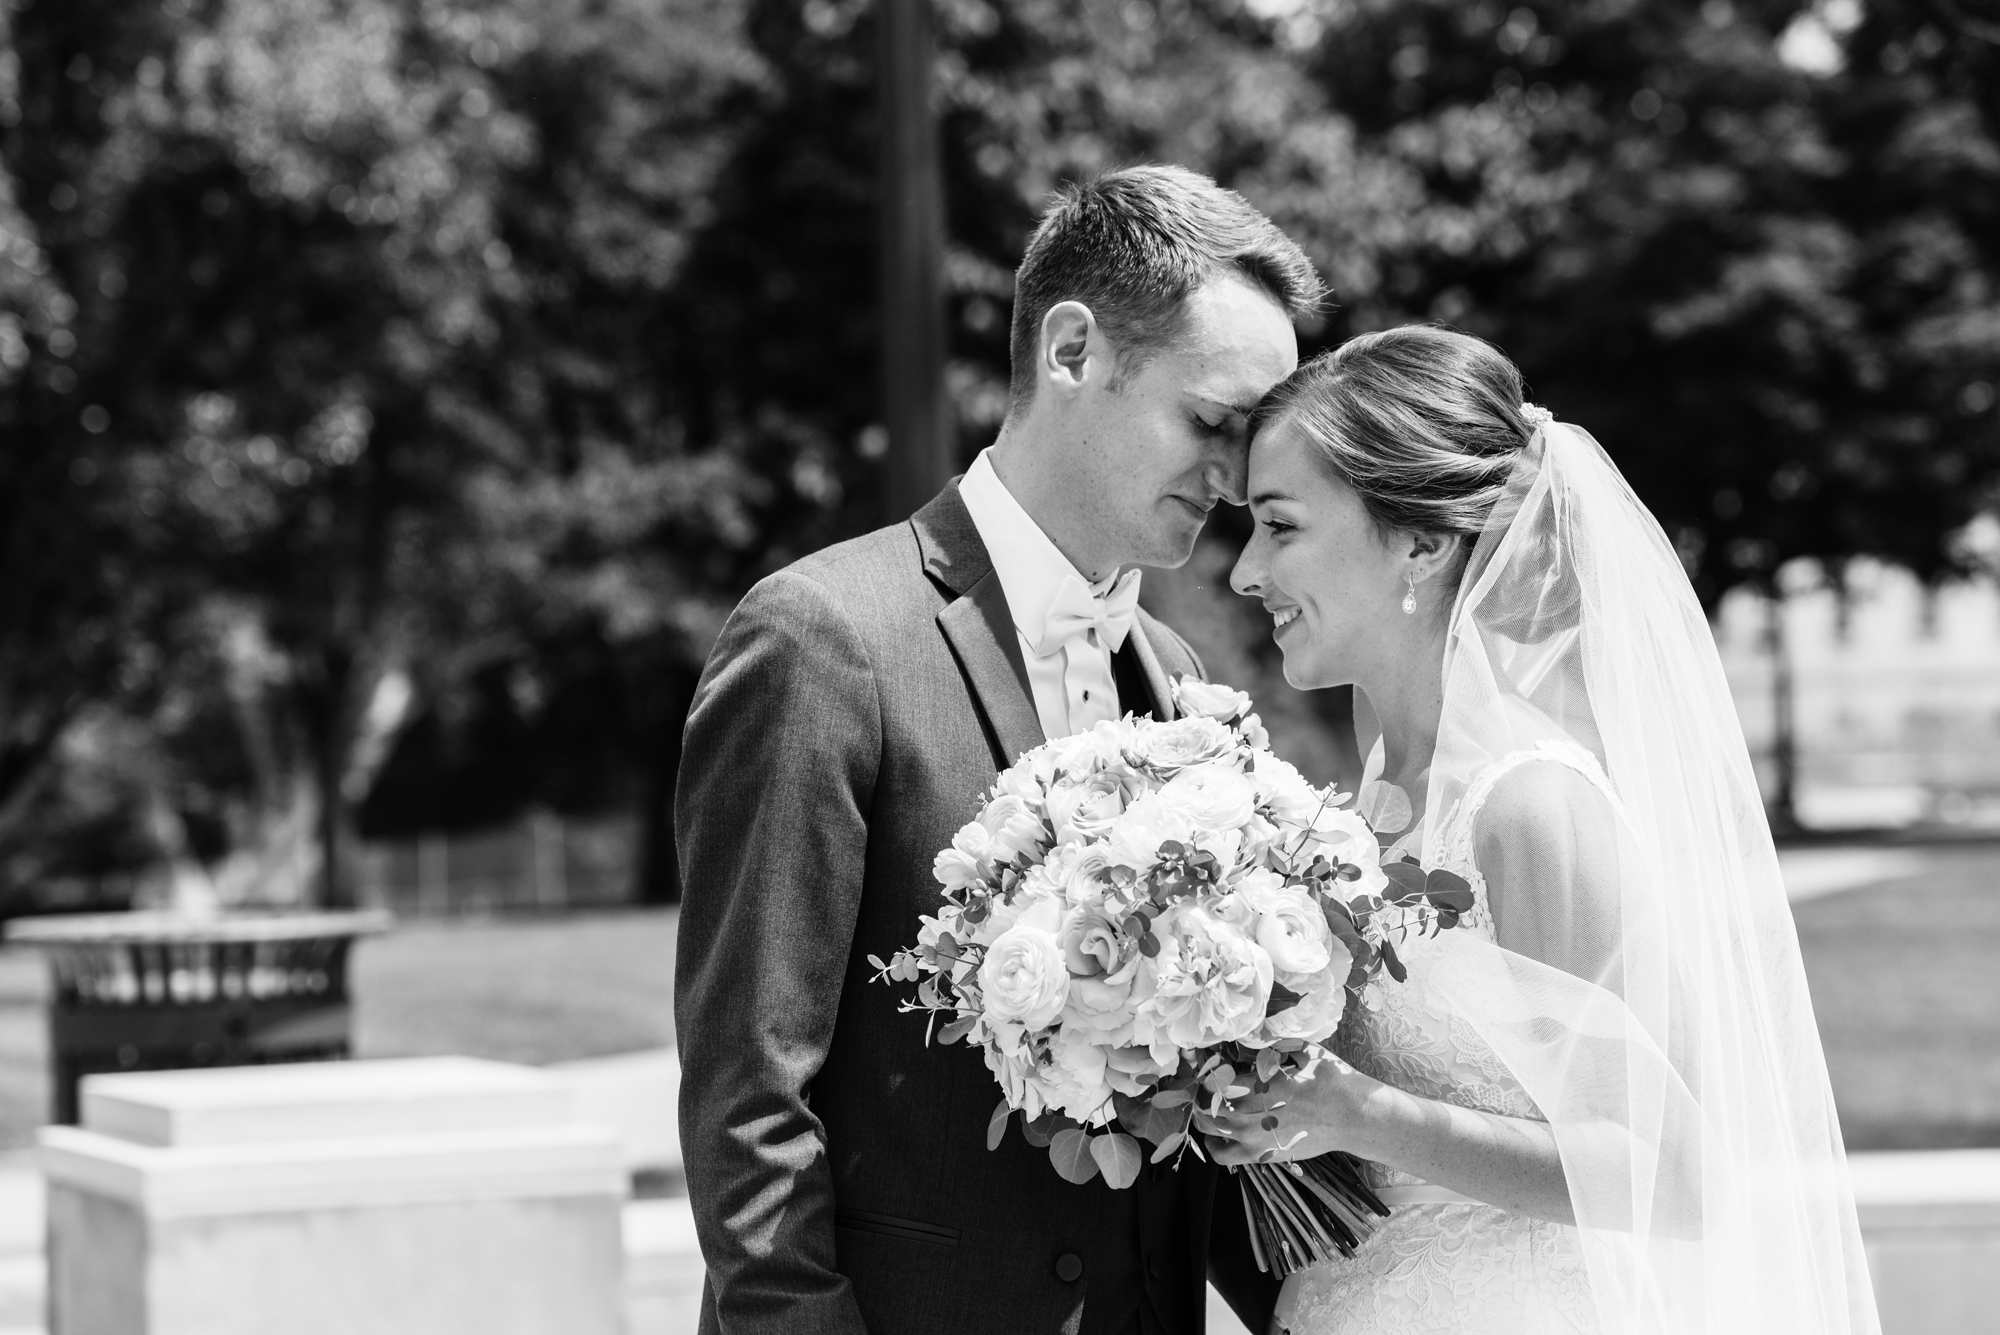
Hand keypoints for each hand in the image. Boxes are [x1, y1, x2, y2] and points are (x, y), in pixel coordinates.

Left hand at [1199, 1051, 1380, 1166]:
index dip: (1204, 1072)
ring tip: (1206, 1108)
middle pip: (1206, 1104)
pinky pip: (1224, 1157)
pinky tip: (1218, 1136)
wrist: (1354, 1117)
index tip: (1202, 1067)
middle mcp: (1253, 1113)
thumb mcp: (1303, 1050)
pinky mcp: (1263, 1156)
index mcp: (1261, 1083)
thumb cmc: (1331, 1080)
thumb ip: (1273, 1042)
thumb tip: (1249, 1030)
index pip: (1215, 1078)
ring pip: (1209, 1130)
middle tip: (1199, 1086)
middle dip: (1198, 1094)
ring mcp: (1256, 1138)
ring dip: (1202, 1117)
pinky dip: (1214, 1147)